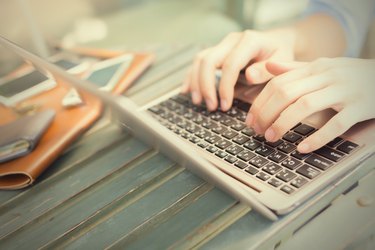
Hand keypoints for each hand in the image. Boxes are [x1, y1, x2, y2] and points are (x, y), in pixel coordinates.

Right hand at [181, 28, 295, 110]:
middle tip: (211, 107)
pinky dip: (191, 77)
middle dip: (206, 86)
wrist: (277, 44)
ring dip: (196, 83)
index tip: (225, 105)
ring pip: (200, 60)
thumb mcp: (282, 63)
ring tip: (199, 102)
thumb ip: (267, 71)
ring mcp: (222, 45)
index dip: (224, 86)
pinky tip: (186, 91)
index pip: (230, 64)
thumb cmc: (280, 56)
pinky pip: (198, 63)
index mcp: (249, 41)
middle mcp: (232, 40)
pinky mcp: (216, 52)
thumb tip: (250, 76)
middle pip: (208, 60)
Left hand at [247, 58, 374, 152]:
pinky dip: (318, 137)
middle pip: (287, 93)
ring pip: (306, 106)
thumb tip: (269, 66)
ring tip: (271, 138)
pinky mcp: (361, 108)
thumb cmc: (351, 75)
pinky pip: (337, 124)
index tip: (250, 120)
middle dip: (266, 113)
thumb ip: (295, 68)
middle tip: (256, 131)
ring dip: (283, 123)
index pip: (278, 83)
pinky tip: (302, 148)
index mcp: (316, 68)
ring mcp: (345, 91)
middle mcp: (328, 76)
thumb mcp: (324, 67)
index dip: (260, 103)